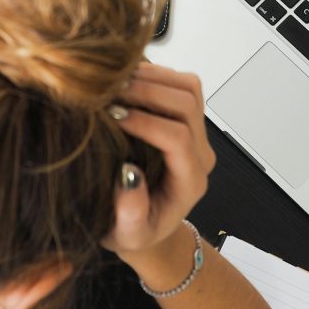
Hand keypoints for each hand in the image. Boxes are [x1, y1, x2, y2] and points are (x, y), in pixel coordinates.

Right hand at [102, 63, 215, 258]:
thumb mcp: (127, 235)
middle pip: (187, 104)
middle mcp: (199, 153)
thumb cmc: (134, 231)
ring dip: (152, 77)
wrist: (146, 224)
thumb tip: (128, 175)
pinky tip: (123, 81)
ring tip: (114, 82)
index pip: (178, 139)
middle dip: (148, 92)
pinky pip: (180, 83)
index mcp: (190, 181)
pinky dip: (153, 74)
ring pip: (188, 87)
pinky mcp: (186, 118)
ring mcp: (196, 132)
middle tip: (109, 92)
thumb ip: (130, 213)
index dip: (146, 123)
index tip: (112, 117)